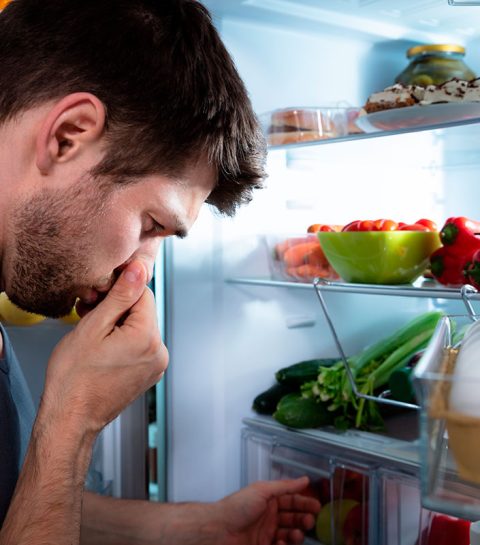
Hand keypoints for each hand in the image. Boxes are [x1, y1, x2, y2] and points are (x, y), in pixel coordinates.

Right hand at [40, 260, 167, 434]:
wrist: (71, 418)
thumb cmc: (74, 378)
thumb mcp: (93, 327)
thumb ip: (120, 296)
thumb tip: (138, 269)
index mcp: (148, 338)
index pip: (143, 293)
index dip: (120, 290)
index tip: (100, 297)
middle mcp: (159, 352)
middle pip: (143, 310)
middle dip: (118, 308)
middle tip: (91, 317)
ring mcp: (156, 365)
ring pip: (141, 327)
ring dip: (120, 324)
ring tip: (95, 337)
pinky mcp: (149, 373)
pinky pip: (141, 345)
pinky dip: (124, 340)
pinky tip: (104, 349)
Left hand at [217, 477, 319, 544]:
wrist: (219, 530)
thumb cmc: (237, 507)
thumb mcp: (262, 490)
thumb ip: (284, 486)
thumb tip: (303, 479)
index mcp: (269, 500)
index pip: (292, 500)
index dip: (305, 502)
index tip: (317, 506)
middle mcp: (269, 515)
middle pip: (293, 518)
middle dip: (304, 519)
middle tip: (310, 521)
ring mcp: (267, 532)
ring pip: (289, 534)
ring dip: (297, 534)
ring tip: (297, 534)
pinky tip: (282, 542)